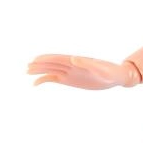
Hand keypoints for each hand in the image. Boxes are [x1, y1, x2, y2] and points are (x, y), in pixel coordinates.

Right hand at [27, 53, 141, 89]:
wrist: (116, 77)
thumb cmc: (110, 72)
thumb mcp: (101, 69)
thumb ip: (89, 64)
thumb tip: (73, 58)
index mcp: (76, 61)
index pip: (58, 59)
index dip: (47, 59)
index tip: (35, 60)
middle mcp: (70, 65)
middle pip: (52, 63)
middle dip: (40, 64)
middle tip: (27, 67)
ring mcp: (69, 72)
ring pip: (51, 70)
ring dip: (39, 70)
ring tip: (27, 72)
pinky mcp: (70, 80)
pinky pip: (54, 78)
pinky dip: (45, 80)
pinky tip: (36, 84)